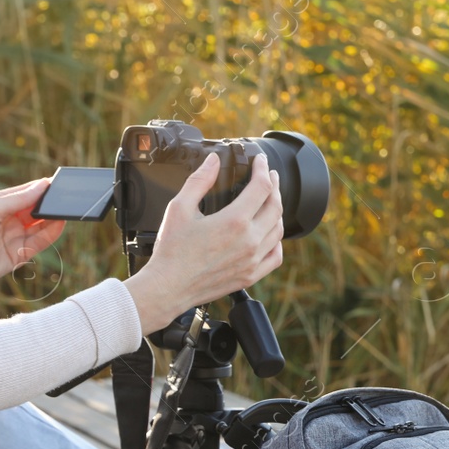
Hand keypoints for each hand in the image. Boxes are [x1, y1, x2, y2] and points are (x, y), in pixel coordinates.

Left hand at [0, 179, 65, 303]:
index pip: (25, 193)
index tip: (58, 182)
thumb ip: (19, 198)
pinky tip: (60, 223)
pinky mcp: (19, 255)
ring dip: (54, 217)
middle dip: (50, 203)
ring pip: (41, 225)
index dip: (41, 188)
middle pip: (35, 209)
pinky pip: (40, 242)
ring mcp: (14, 237)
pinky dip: (52, 233)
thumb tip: (42, 185)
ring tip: (67, 209)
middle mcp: (8, 220)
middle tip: (67, 196)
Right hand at [123, 152, 283, 333]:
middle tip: (270, 176)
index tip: (261, 162)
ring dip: (276, 211)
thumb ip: (199, 181)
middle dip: (274, 187)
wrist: (169, 287)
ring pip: (278, 230)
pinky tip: (270, 234)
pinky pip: (275, 256)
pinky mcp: (251, 275)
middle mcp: (250, 241)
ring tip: (269, 201)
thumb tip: (213, 161)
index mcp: (234, 221)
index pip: (262, 187)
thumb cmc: (172, 250)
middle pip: (275, 207)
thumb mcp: (180, 207)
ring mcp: (253, 260)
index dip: (264, 169)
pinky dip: (276, 241)